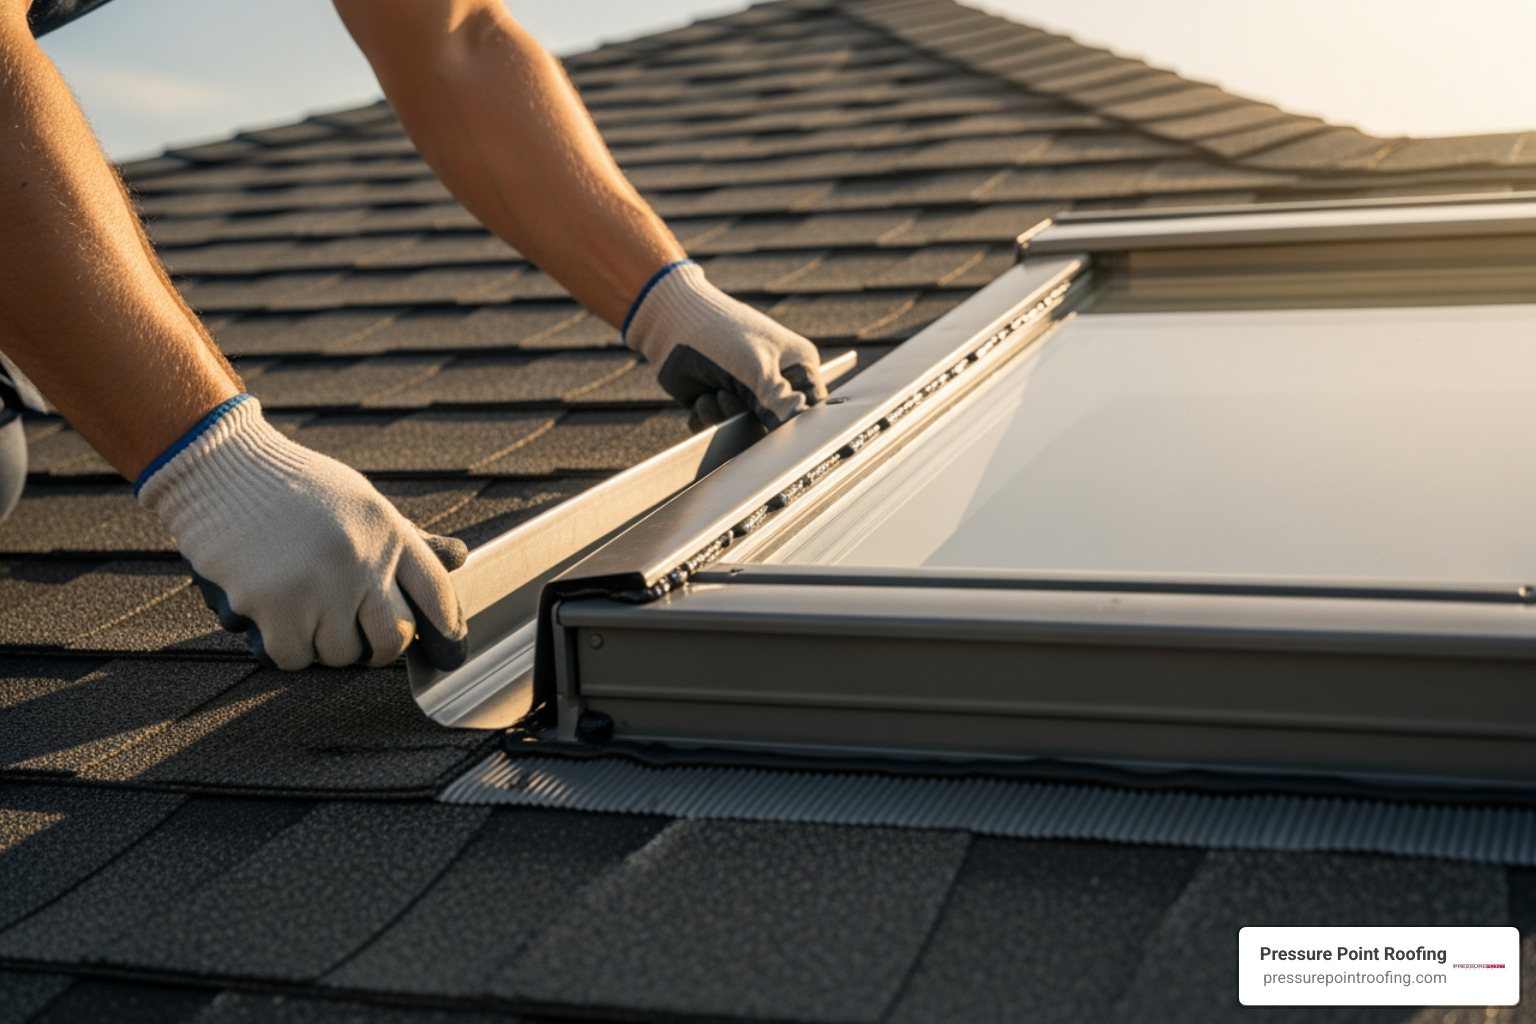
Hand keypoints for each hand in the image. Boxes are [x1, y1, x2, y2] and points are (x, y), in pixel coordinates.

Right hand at [137, 396, 467, 670]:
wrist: (221, 466)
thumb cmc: (293, 487)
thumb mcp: (360, 502)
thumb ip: (405, 539)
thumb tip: (461, 558)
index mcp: (389, 531)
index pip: (437, 594)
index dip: (446, 630)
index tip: (448, 654)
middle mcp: (362, 560)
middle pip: (393, 640)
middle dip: (377, 649)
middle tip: (357, 639)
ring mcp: (319, 585)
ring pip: (340, 654)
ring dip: (322, 644)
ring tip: (302, 609)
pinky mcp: (273, 605)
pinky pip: (293, 658)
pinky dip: (283, 647)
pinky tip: (272, 616)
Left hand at [624, 260, 826, 430]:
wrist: (670, 322)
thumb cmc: (722, 335)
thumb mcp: (758, 371)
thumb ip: (781, 405)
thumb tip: (804, 432)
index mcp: (798, 366)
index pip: (809, 409)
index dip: (793, 424)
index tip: (773, 427)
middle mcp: (775, 380)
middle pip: (774, 424)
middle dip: (748, 417)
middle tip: (728, 397)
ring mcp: (746, 391)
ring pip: (744, 428)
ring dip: (724, 417)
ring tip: (712, 394)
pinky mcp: (719, 401)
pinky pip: (719, 427)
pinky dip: (707, 419)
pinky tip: (700, 398)